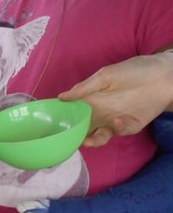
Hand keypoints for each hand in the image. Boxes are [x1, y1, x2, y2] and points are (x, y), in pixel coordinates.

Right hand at [58, 52, 172, 146]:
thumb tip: (61, 97)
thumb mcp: (105, 75)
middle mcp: (100, 113)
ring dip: (93, 140)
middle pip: (83, 129)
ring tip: (87, 142)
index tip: (52, 128)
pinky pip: (120, 131)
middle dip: (75, 137)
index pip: (72, 113)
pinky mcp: (131, 126)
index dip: (62, 121)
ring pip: (100, 135)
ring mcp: (115, 120)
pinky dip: (117, 129)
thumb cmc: (133, 70)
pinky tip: (115, 121)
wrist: (164, 75)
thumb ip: (84, 88)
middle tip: (68, 141)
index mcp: (90, 100)